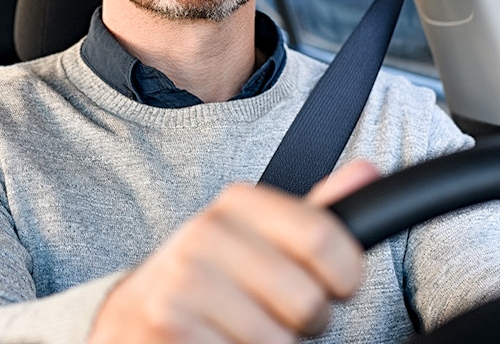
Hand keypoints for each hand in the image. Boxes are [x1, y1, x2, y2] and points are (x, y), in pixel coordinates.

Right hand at [89, 160, 379, 343]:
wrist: (131, 317)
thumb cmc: (212, 282)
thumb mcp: (259, 239)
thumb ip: (314, 216)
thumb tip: (367, 172)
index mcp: (236, 204)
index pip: (326, 238)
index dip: (346, 278)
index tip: (334, 287)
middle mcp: (204, 234)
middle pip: (308, 303)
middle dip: (302, 325)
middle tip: (270, 315)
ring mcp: (181, 284)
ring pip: (278, 343)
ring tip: (239, 331)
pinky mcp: (167, 330)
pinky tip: (217, 343)